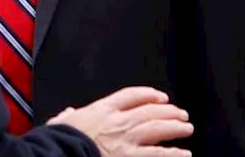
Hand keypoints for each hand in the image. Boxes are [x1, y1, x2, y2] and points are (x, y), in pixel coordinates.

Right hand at [47, 86, 193, 156]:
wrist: (58, 153)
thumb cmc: (58, 141)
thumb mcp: (59, 124)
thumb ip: (67, 117)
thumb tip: (67, 113)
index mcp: (102, 110)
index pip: (131, 95)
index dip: (148, 94)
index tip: (160, 97)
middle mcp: (118, 122)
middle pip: (150, 110)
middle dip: (169, 111)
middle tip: (181, 113)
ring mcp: (126, 140)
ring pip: (158, 128)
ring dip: (175, 127)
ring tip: (187, 128)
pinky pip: (158, 154)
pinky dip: (174, 154)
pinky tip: (185, 154)